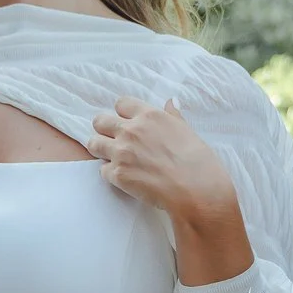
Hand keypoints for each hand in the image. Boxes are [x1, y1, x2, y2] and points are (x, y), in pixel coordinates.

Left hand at [87, 96, 236, 220]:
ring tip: (114, 159)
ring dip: (101, 150)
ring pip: (94, 144)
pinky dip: (111, 175)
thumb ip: (173, 116)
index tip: (127, 123)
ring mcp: (121, 152)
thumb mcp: (187, 131)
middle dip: (104, 130)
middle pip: (100, 121)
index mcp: (149, 116)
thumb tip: (171, 101)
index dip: (123, 114)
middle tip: (114, 141)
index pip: (121, 104)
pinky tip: (126, 179)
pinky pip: (102, 170)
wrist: (197, 191)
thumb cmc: (198, 162)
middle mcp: (131, 130)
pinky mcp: (117, 175)